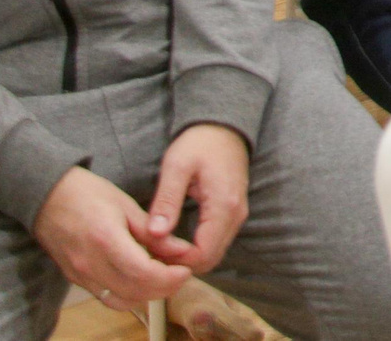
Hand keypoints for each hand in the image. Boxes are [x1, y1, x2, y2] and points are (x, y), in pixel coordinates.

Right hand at [32, 167, 191, 313]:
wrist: (48, 197)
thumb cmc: (88, 194)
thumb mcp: (126, 205)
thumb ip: (154, 232)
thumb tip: (182, 250)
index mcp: (105, 239)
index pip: (142, 272)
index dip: (169, 277)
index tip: (186, 270)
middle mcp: (90, 263)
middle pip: (134, 291)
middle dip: (164, 288)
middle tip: (181, 275)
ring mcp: (80, 275)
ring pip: (120, 301)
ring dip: (147, 296)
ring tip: (165, 279)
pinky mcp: (76, 280)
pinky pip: (106, 298)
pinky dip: (128, 296)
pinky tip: (142, 282)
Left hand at [144, 124, 251, 275]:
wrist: (223, 127)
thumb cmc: (198, 143)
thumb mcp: (176, 167)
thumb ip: (166, 202)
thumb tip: (155, 234)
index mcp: (223, 206)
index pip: (203, 254)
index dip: (176, 260)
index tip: (152, 251)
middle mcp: (236, 216)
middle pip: (210, 260)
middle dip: (180, 263)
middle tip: (152, 253)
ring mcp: (237, 216)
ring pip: (214, 253)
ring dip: (187, 257)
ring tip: (160, 247)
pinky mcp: (233, 213)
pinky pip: (216, 242)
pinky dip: (196, 248)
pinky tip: (174, 240)